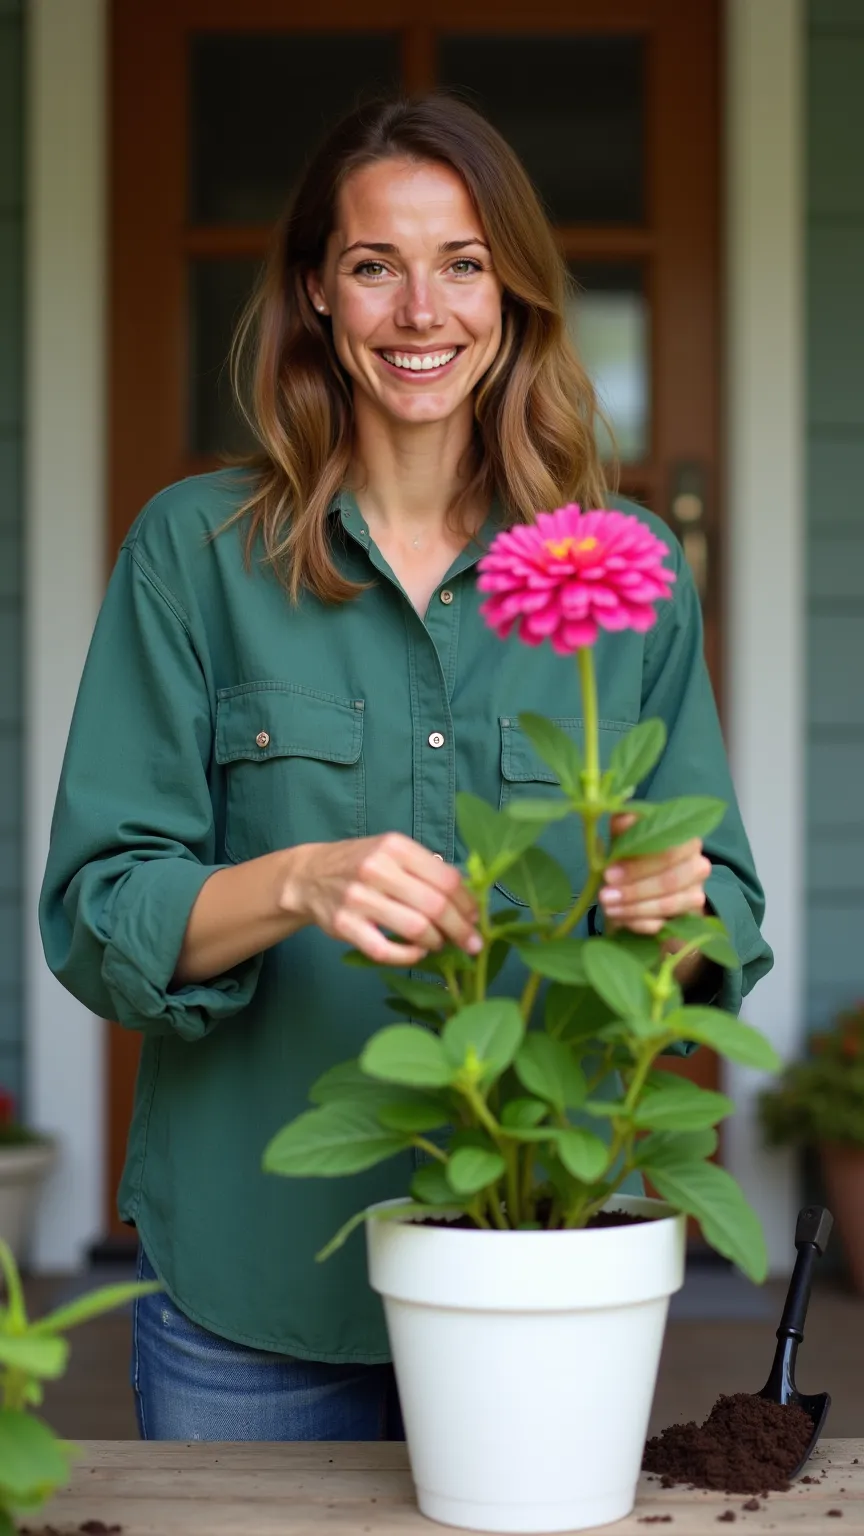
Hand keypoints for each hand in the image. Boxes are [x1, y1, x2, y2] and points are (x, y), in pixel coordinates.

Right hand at [280, 833, 481, 966]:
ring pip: (415, 929)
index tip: (476, 919)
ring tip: (438, 944)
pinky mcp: (344, 925)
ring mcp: (358, 898)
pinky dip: (408, 956)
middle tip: (472, 944)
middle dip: (460, 930)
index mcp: (396, 847)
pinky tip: (415, 953)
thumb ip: (427, 870)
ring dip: (435, 943)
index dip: (467, 904)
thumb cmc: (362, 864)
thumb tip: (469, 901)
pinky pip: (385, 950)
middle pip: (434, 906)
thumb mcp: (393, 853)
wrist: (310, 876)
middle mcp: (377, 869)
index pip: (446, 879)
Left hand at [599, 813, 711, 937]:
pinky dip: (639, 924)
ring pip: (668, 904)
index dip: (637, 865)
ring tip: (608, 907)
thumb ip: (623, 829)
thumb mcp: (622, 841)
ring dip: (633, 908)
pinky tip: (620, 919)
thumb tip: (622, 817)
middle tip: (605, 895)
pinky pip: (664, 924)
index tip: (607, 873)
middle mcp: (697, 862)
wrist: (637, 895)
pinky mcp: (686, 919)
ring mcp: (696, 890)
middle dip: (634, 889)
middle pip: (671, 880)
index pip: (668, 851)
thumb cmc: (629, 861)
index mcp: (684, 836)